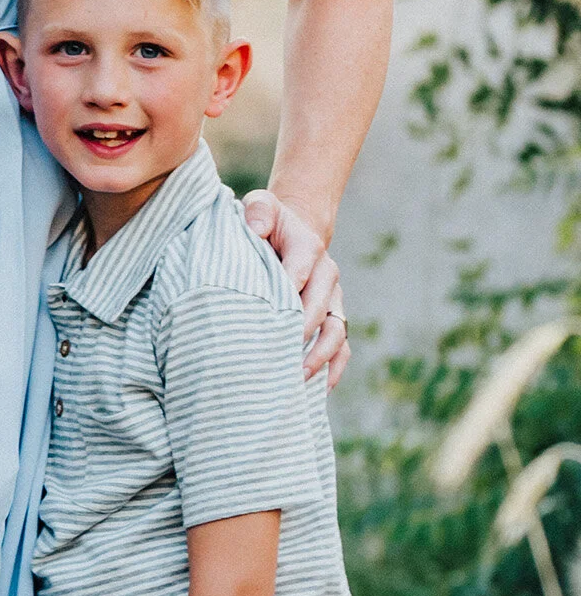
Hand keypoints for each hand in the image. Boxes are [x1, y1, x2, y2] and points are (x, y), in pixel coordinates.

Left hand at [242, 188, 348, 386]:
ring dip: (320, 357)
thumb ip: (258, 210)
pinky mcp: (333, 316)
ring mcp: (333, 299)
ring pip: (337, 331)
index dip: (288, 296)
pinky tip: (319, 390)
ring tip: (299, 379)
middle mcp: (327, 276)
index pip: (300, 273)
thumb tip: (254, 230)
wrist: (293, 230)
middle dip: (303, 334)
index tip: (269, 319)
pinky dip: (334, 368)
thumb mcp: (261, 205)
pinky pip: (342, 346)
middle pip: (321, 309)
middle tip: (281, 358)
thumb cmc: (268, 221)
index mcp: (309, 248)